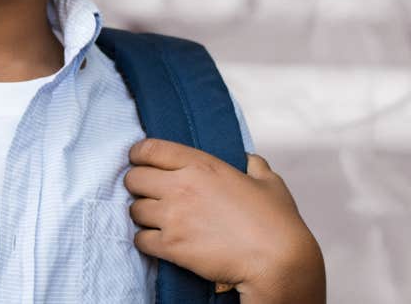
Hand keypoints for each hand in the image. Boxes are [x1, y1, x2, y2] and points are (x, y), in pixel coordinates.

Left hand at [124, 140, 324, 303]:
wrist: (277, 261)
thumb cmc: (276, 222)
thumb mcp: (269, 182)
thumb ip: (254, 165)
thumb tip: (248, 160)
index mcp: (202, 165)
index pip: (150, 149)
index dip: (139, 155)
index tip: (139, 161)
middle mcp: (181, 186)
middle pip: (133, 178)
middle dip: (138, 185)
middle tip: (149, 193)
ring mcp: (174, 217)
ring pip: (134, 209)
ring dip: (143, 214)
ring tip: (157, 219)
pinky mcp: (171, 246)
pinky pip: (140, 239)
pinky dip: (146, 241)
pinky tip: (160, 241)